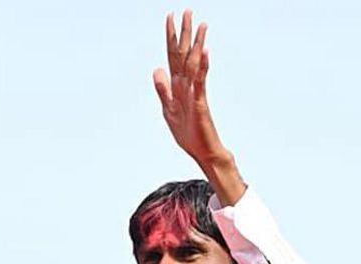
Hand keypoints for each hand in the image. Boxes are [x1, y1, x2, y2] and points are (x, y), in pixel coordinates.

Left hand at [153, 10, 227, 164]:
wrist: (203, 152)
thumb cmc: (189, 133)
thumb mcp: (168, 110)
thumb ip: (162, 90)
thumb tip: (157, 69)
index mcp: (177, 86)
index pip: (173, 56)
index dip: (171, 37)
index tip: (170, 17)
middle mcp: (186, 85)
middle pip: (184, 54)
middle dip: (185, 33)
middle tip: (187, 11)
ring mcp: (195, 93)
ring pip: (194, 64)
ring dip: (197, 44)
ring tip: (201, 25)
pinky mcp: (200, 103)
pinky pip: (200, 82)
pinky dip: (202, 67)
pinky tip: (203, 53)